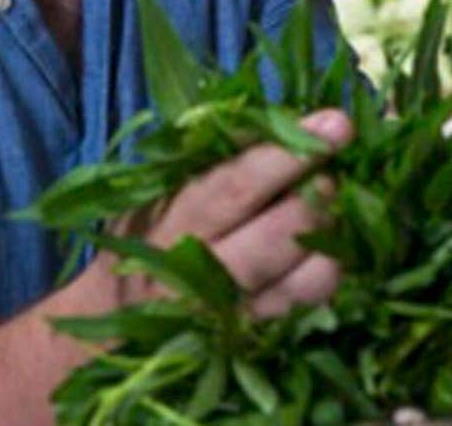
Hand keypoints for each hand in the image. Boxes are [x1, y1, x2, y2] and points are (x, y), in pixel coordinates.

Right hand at [92, 108, 352, 319]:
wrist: (116, 315)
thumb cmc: (148, 228)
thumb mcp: (157, 186)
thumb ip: (207, 155)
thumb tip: (278, 116)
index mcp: (172, 223)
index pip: (234, 187)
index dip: (285, 156)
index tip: (330, 125)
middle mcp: (201, 274)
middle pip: (271, 240)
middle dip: (314, 199)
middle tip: (334, 171)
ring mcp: (235, 314)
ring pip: (300, 284)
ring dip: (329, 239)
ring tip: (334, 206)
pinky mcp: (258, 335)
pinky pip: (307, 308)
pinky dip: (327, 272)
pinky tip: (331, 244)